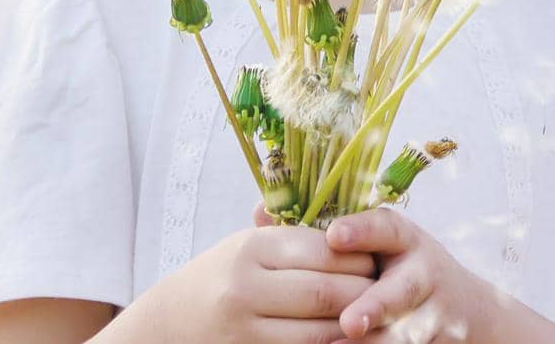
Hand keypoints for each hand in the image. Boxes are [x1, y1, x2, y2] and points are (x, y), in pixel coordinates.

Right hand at [128, 208, 379, 343]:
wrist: (168, 325)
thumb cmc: (219, 277)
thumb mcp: (246, 246)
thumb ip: (292, 236)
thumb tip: (353, 222)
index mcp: (251, 249)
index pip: (322, 249)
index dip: (358, 255)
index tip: (378, 257)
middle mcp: (246, 288)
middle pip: (327, 292)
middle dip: (365, 292)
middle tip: (386, 288)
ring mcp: (246, 330)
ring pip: (322, 332)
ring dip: (355, 325)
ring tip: (374, 315)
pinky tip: (345, 337)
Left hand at [322, 206, 491, 341]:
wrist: (468, 310)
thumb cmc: (404, 271)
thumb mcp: (388, 246)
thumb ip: (345, 238)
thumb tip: (268, 216)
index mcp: (406, 241)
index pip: (385, 229)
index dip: (362, 231)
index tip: (333, 236)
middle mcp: (425, 274)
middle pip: (402, 291)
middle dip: (376, 306)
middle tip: (348, 322)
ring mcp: (438, 314)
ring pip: (407, 334)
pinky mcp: (441, 343)